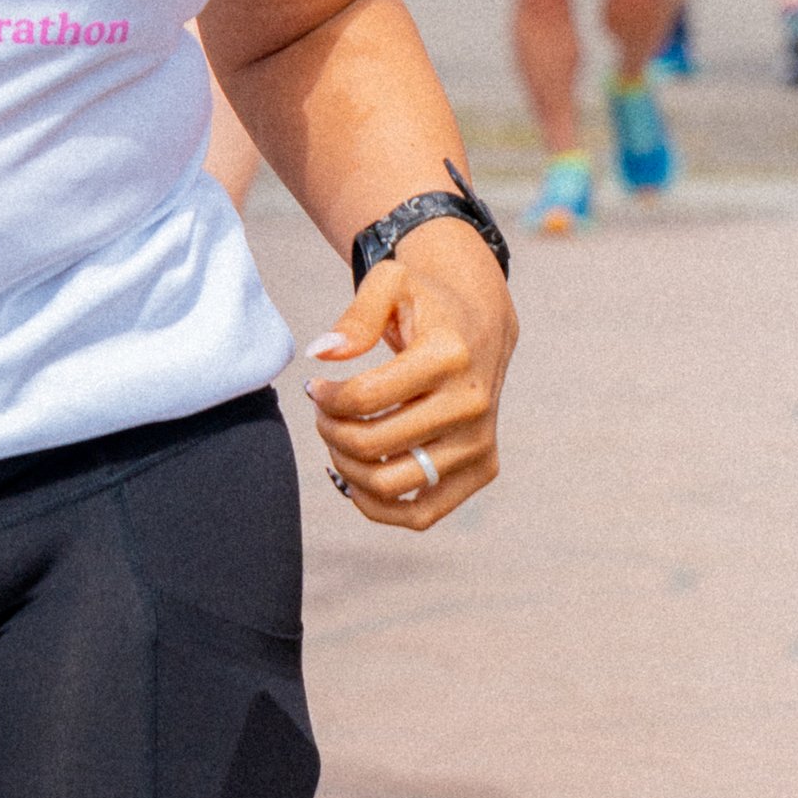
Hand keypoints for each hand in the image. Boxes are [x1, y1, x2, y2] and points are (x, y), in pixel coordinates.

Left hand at [303, 219, 515, 532]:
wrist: (481, 322)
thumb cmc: (428, 303)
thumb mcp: (390, 283)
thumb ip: (355, 316)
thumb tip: (322, 353)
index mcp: (449, 357)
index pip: (364, 398)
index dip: (325, 398)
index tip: (316, 388)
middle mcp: (471, 405)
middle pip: (372, 444)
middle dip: (329, 431)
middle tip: (322, 413)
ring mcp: (479, 443)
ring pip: (390, 484)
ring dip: (347, 467)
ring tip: (339, 439)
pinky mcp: (482, 469)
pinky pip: (422, 514)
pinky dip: (379, 506)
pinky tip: (356, 478)